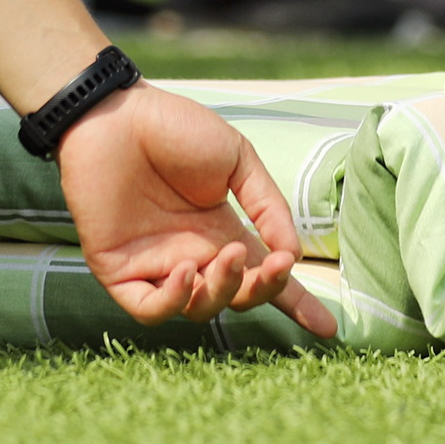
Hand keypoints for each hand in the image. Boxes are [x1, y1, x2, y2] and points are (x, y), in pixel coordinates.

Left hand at [57, 83, 334, 338]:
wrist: (116, 114)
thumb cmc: (175, 128)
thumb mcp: (237, 159)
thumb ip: (268, 206)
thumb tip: (292, 254)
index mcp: (223, 232)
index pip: (263, 276)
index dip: (295, 303)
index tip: (328, 328)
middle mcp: (194, 255)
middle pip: (237, 297)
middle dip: (262, 290)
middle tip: (272, 265)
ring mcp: (157, 265)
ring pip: (199, 308)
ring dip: (223, 290)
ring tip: (227, 255)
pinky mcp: (120, 271)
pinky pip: (149, 308)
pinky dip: (173, 301)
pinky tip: (185, 270)